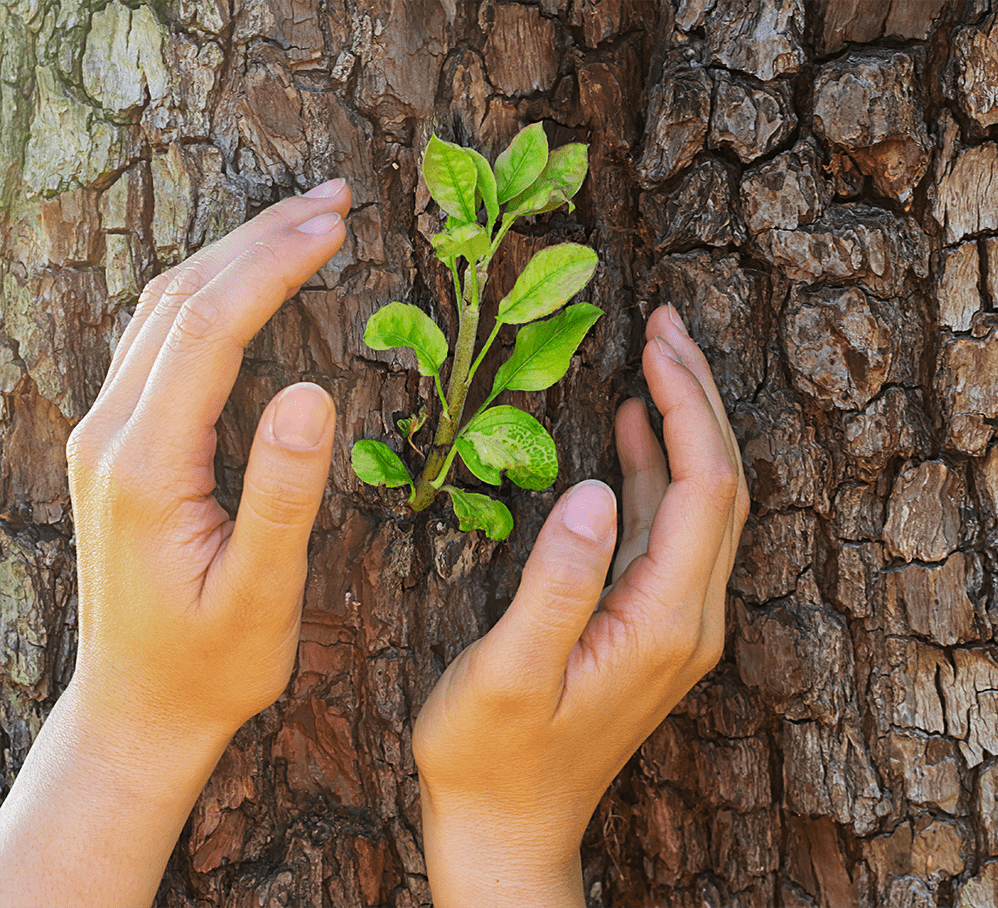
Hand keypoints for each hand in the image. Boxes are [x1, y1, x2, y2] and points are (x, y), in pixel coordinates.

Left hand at [0, 178, 350, 907]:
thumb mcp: (262, 593)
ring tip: (304, 223)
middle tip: (334, 199)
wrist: (138, 706)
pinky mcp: (117, 444)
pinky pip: (158, 341)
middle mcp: (111, 434)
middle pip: (181, 299)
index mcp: (145, 466)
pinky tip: (250, 281)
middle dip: (259, 239)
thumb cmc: (211, 663)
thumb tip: (315, 390)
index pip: (212, 329)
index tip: (337, 225)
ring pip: (164, 311)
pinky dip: (211, 293)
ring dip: (234, 256)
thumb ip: (283, 493)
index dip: (276, 266)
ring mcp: (105, 435)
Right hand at [413, 304, 749, 906]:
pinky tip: (634, 431)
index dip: (686, 409)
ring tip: (656, 356)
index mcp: (663, 621)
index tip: (655, 345)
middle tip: (666, 326)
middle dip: (697, 398)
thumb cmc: (490, 756)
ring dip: (682, 426)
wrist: (509, 826)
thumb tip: (592, 489)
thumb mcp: (506, 674)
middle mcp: (688, 616)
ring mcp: (674, 620)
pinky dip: (656, 470)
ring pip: (700, 502)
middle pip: (719, 486)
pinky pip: (668, 529)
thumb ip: (556, 584)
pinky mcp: (651, 622)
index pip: (703, 489)